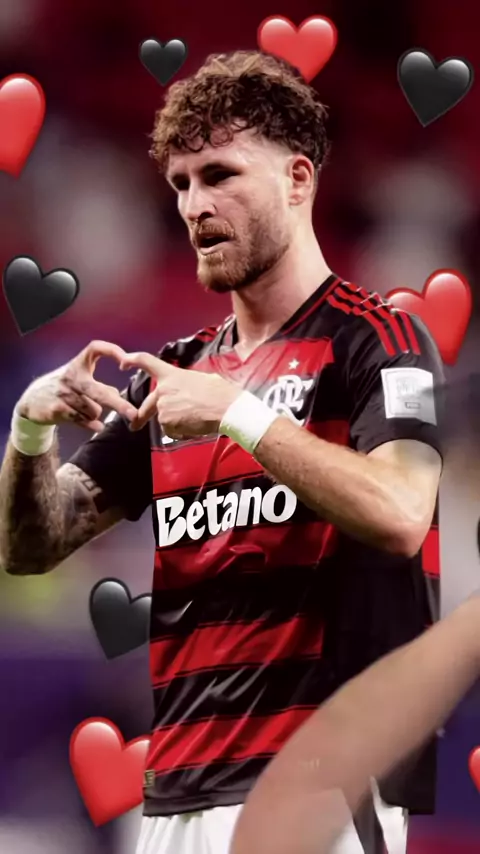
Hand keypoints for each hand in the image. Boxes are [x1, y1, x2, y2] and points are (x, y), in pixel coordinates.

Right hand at [16, 340, 137, 432]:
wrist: (31, 401)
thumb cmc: (63, 388)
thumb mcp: (78, 379)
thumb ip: (99, 385)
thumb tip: (118, 395)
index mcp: (78, 364)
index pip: (95, 348)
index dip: (112, 350)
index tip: (127, 361)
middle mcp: (71, 377)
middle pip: (98, 391)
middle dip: (117, 404)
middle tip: (133, 414)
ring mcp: (63, 393)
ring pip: (93, 411)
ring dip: (95, 414)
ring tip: (85, 410)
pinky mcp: (57, 409)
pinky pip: (82, 420)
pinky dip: (91, 424)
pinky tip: (95, 426)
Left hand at [120, 351, 240, 437]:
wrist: (226, 407)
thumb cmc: (220, 392)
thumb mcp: (202, 379)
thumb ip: (186, 385)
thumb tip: (189, 391)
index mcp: (172, 374)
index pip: (146, 361)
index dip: (132, 360)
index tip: (122, 362)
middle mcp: (163, 390)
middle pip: (147, 405)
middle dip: (140, 417)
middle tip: (134, 426)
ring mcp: (163, 407)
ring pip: (164, 420)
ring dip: (176, 423)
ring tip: (196, 419)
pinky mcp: (166, 423)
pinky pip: (171, 431)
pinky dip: (181, 432)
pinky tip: (194, 426)